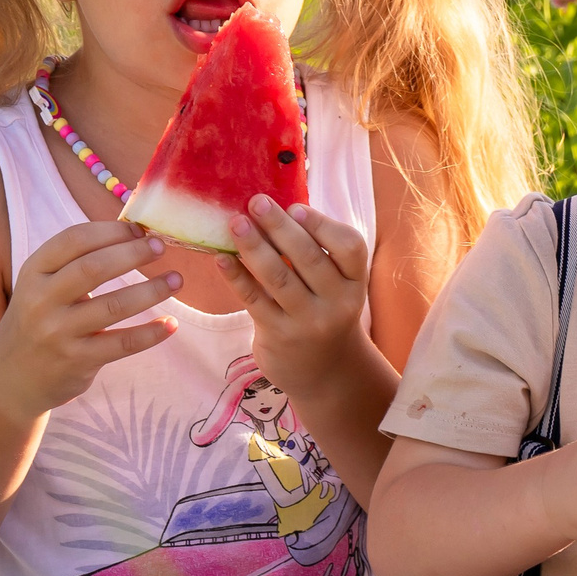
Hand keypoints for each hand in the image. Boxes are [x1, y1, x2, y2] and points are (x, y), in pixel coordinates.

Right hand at [0, 220, 180, 423]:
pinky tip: (171, 324)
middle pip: (93, 268)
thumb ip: (75, 263)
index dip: (110, 231)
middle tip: (160, 247)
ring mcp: (59, 332)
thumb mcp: (42, 286)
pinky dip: (151, 333)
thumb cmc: (38, 320)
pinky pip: (122, 343)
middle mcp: (42, 300)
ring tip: (176, 280)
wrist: (9, 378)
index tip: (139, 229)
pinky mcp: (77, 361)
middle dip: (133, 253)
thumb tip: (133, 235)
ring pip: (113, 306)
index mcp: (34, 272)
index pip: (74, 240)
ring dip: (152, 290)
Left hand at [219, 197, 370, 399]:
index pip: (349, 248)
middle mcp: (337, 303)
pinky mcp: (279, 336)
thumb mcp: (335, 287)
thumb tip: (277, 208)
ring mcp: (308, 322)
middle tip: (256, 202)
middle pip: (309, 258)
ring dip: (254, 246)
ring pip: (279, 277)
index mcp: (354, 283)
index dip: (322, 225)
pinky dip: (237, 277)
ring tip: (235, 222)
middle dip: (280, 226)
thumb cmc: (324, 312)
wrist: (325, 373)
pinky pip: (254, 300)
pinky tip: (222, 259)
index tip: (294, 207)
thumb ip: (317, 253)